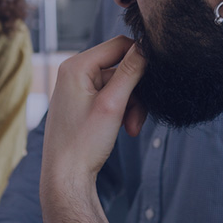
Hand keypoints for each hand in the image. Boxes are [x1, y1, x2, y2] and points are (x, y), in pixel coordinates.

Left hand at [40, 36, 146, 206]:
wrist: (66, 177)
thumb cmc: (84, 143)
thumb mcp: (113, 105)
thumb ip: (130, 72)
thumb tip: (146, 45)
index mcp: (75, 66)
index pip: (119, 44)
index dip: (141, 57)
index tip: (156, 77)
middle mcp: (73, 72)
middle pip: (120, 66)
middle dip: (136, 92)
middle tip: (139, 119)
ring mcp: (77, 88)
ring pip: (119, 84)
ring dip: (131, 105)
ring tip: (132, 129)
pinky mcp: (82, 103)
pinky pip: (110, 96)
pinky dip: (122, 111)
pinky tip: (126, 129)